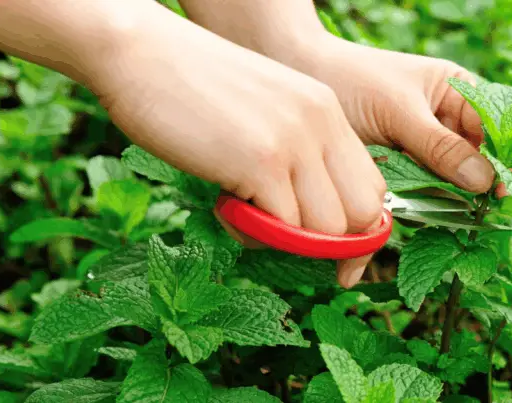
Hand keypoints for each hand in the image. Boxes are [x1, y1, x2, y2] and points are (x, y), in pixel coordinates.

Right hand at [88, 4, 384, 287]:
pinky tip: (224, 207)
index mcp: (327, 112)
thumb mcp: (265, 112)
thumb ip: (293, 154)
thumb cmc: (193, 88)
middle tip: (286, 239)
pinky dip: (252, 233)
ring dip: (285, 239)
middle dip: (332, 245)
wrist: (138, 51)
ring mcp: (294, 141)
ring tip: (243, 212)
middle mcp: (321, 124)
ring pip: (325, 230)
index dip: (358, 230)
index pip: (373, 188)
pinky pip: (281, 228)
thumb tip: (304, 221)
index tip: (332, 253)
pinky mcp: (260, 161)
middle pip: (362, 215)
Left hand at [284, 37, 495, 193]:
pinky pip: (423, 188)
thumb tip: (484, 180)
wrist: (300, 79)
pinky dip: (424, 201)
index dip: (500, 157)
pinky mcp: (402, 166)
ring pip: (450, 178)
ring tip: (456, 217)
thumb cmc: (352, 79)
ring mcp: (424, 145)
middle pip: (474, 159)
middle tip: (480, 212)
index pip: (492, 127)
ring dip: (450, 197)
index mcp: (457, 91)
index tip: (500, 188)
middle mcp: (445, 119)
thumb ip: (440, 146)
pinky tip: (427, 214)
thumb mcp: (400, 110)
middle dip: (475, 184)